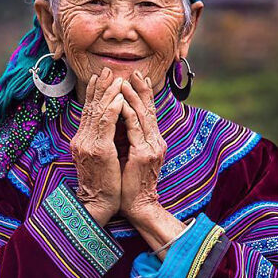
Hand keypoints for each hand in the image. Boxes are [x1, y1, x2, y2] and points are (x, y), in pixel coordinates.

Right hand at [70, 67, 123, 225]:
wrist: (98, 204)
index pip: (89, 112)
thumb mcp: (102, 158)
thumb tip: (112, 125)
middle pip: (91, 108)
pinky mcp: (99, 150)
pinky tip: (119, 98)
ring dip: (108, 93)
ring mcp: (88, 144)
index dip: (94, 94)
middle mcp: (82, 139)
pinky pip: (106, 124)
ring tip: (115, 78)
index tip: (100, 78)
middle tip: (105, 70)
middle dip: (99, 88)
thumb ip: (102, 141)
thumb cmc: (104, 185)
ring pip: (98, 112)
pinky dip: (112, 109)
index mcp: (82, 141)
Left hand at [118, 71, 166, 221]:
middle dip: (141, 89)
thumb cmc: (131, 183)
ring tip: (125, 81)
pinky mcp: (142, 155)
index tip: (137, 78)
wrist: (138, 205)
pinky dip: (128, 113)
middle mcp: (155, 141)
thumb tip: (121, 122)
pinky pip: (134, 129)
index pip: (148, 113)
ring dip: (133, 97)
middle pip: (148, 109)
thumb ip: (131, 139)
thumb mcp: (132, 156)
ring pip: (141, 116)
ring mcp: (150, 147)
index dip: (144, 94)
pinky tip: (122, 102)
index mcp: (153, 141)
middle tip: (134, 72)